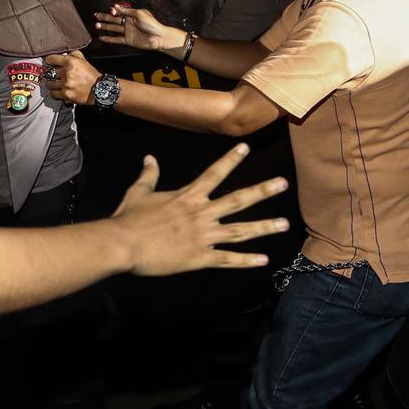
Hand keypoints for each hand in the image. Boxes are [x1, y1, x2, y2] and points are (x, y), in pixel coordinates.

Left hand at [43, 51, 101, 104]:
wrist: (100, 89)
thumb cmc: (92, 75)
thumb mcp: (84, 61)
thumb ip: (74, 54)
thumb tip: (65, 52)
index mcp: (71, 62)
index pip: (51, 59)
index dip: (50, 60)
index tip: (50, 62)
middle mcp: (67, 72)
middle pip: (51, 72)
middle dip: (54, 74)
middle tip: (57, 76)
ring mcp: (66, 84)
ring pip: (49, 84)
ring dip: (52, 84)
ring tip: (56, 84)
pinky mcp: (66, 94)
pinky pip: (53, 94)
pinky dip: (55, 93)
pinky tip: (58, 92)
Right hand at [92, 4, 184, 51]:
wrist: (158, 37)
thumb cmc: (152, 24)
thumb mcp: (139, 14)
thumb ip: (126, 11)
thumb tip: (116, 6)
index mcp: (132, 15)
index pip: (119, 12)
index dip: (113, 11)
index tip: (110, 11)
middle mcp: (128, 22)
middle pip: (113, 20)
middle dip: (104, 18)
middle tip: (96, 16)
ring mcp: (127, 31)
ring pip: (113, 29)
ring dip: (105, 27)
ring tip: (96, 26)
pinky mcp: (128, 40)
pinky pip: (116, 39)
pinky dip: (109, 39)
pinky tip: (102, 38)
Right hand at [109, 144, 289, 275]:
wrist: (124, 244)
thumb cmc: (129, 218)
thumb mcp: (138, 193)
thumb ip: (149, 176)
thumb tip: (150, 158)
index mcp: (187, 197)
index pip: (214, 174)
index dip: (230, 160)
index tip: (246, 147)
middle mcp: (201, 214)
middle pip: (237, 200)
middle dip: (262, 191)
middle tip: (283, 183)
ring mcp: (203, 236)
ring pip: (240, 230)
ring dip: (263, 226)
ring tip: (284, 223)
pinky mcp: (200, 257)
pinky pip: (227, 259)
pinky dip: (246, 260)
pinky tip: (264, 260)